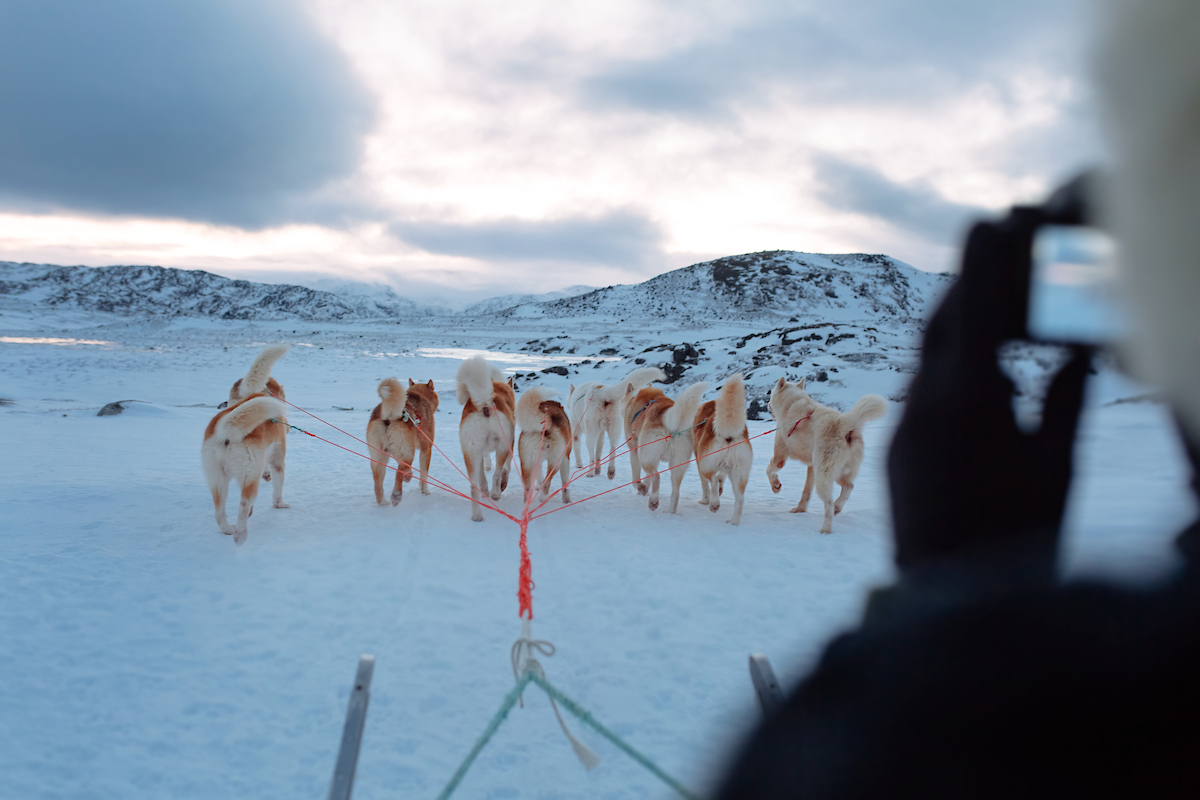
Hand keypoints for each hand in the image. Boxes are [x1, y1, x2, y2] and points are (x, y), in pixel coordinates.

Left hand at [887, 208, 1091, 581]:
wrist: (946, 597)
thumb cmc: (1017, 535)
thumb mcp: (1057, 463)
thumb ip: (1065, 399)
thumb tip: (1077, 350)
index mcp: (970, 400)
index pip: (975, 310)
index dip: (984, 262)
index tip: (989, 219)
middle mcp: (924, 405)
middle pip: (943, 325)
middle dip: (968, 284)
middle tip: (992, 249)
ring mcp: (903, 428)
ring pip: (926, 358)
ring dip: (956, 325)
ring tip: (986, 302)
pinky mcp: (896, 451)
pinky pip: (919, 391)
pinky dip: (947, 366)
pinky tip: (973, 369)